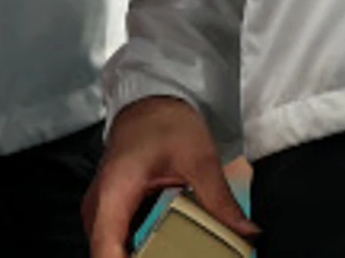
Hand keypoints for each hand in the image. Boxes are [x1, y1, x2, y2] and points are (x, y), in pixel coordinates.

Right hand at [86, 96, 254, 250]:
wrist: (151, 102)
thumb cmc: (162, 121)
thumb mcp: (198, 159)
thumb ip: (220, 200)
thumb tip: (245, 231)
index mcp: (114, 193)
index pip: (106, 251)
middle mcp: (99, 205)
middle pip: (108, 254)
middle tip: (179, 255)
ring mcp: (102, 209)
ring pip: (112, 250)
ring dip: (140, 256)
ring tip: (176, 252)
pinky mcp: (111, 211)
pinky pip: (118, 240)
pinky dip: (139, 248)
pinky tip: (166, 247)